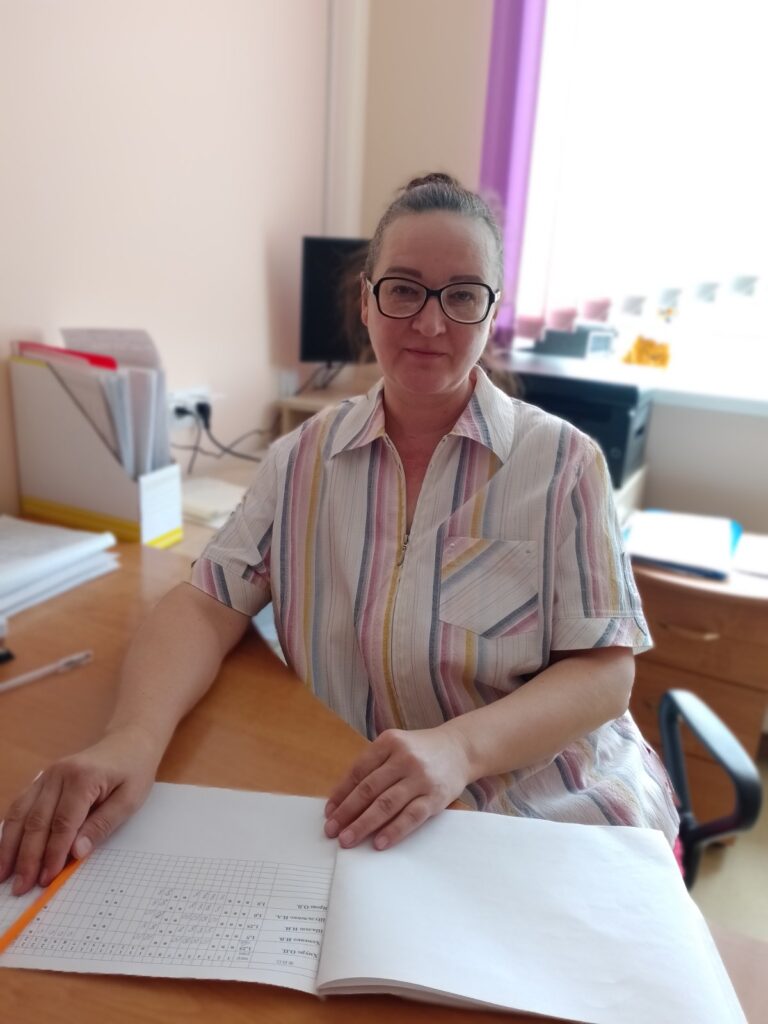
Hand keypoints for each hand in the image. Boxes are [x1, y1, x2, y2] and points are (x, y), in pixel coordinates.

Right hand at [0, 725, 162, 895]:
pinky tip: (6, 848)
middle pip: (36, 821)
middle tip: (21, 887)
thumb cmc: (133, 770)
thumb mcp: (130, 800)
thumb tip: (76, 853)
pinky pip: (20, 805)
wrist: (129, 741)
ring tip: (3, 874)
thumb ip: (102, 826)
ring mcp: (47, 774)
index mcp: (83, 778)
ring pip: (20, 813)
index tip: (46, 879)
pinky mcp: (42, 778)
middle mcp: (58, 774)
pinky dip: (10, 828)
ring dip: (10, 846)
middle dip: (27, 858)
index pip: (62, 824)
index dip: (52, 854)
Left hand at [323, 726, 470, 850]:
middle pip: (369, 789)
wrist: (460, 749)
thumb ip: (373, 766)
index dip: (341, 793)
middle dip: (347, 812)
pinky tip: (379, 842)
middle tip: (332, 831)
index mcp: (389, 742)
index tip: (329, 812)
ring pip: (386, 804)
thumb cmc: (420, 751)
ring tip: (348, 839)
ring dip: (364, 824)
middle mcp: (404, 758)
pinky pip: (411, 816)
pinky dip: (394, 830)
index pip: (358, 771)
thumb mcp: (396, 746)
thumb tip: (343, 799)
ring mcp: (420, 778)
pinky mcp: (435, 797)